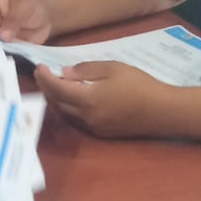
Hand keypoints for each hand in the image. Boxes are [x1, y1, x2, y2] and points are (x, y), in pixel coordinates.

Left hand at [35, 60, 174, 138]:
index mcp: (88, 99)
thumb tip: (65, 73)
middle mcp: (85, 117)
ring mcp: (93, 127)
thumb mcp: (113, 68)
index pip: (56, 89)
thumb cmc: (139, 85)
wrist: (162, 111)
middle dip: (47, 88)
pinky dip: (68, 108)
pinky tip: (72, 98)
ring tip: (54, 85)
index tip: (39, 66)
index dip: (44, 78)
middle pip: (56, 103)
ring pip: (65, 114)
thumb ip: (86, 70)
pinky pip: (76, 120)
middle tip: (44, 74)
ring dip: (56, 100)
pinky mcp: (100, 133)